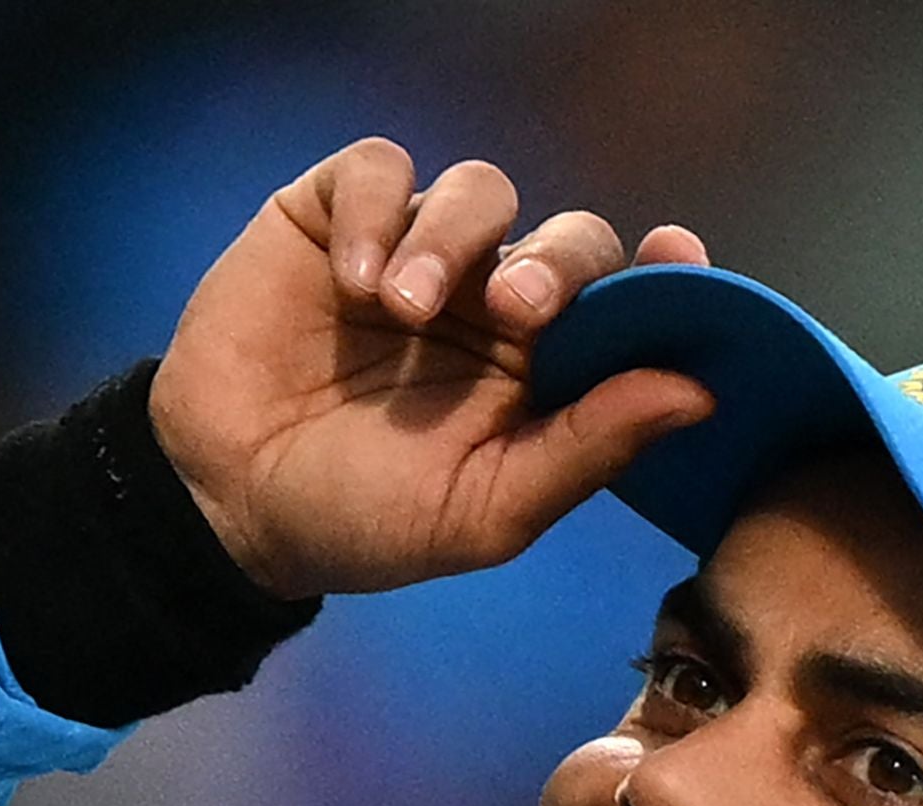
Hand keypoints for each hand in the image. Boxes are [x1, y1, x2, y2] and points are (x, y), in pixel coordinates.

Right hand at [149, 139, 714, 599]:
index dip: (665, 274)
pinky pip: (382, 170)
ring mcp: (419, 251)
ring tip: (401, 306)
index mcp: (546, 370)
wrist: (226, 505)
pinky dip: (377, 211)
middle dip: (554, 263)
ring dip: (451, 240)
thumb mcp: (484, 512)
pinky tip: (352, 277)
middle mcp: (493, 300)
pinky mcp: (338, 217)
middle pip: (567, 237)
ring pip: (479, 192)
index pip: (630, 301)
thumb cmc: (361, 518)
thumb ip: (586, 450)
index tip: (677, 257)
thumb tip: (697, 395)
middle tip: (514, 311)